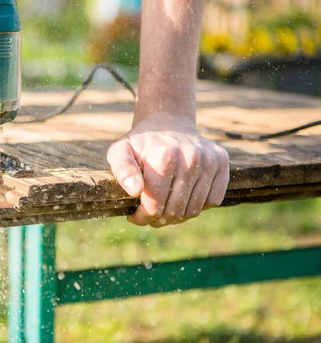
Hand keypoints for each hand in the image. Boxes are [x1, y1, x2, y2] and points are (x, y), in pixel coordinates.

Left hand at [107, 113, 229, 226]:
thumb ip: (122, 170)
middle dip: (159, 220)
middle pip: (175, 210)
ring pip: (194, 209)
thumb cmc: (140, 143)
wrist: (168, 123)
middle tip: (149, 216)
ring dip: (177, 217)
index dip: (143, 217)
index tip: (134, 216)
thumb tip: (135, 191)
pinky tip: (183, 199)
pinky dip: (197, 206)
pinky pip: (213, 200)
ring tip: (164, 211)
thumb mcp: (120, 152)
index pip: (155, 205)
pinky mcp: (222, 162)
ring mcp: (209, 160)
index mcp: (164, 157)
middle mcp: (191, 158)